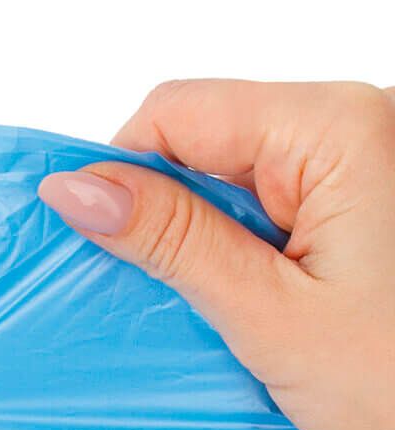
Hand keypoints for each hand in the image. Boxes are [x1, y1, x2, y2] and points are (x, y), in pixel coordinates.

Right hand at [37, 79, 394, 429]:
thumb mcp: (269, 316)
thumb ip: (172, 243)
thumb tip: (75, 190)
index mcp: (337, 129)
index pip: (178, 112)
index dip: (121, 175)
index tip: (94, 250)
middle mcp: (350, 125)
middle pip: (200, 138)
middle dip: (160, 215)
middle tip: (158, 298)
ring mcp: (355, 162)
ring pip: (223, 176)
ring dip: (195, 242)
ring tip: (206, 309)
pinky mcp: (353, 201)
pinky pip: (260, 205)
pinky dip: (230, 254)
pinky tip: (234, 304)